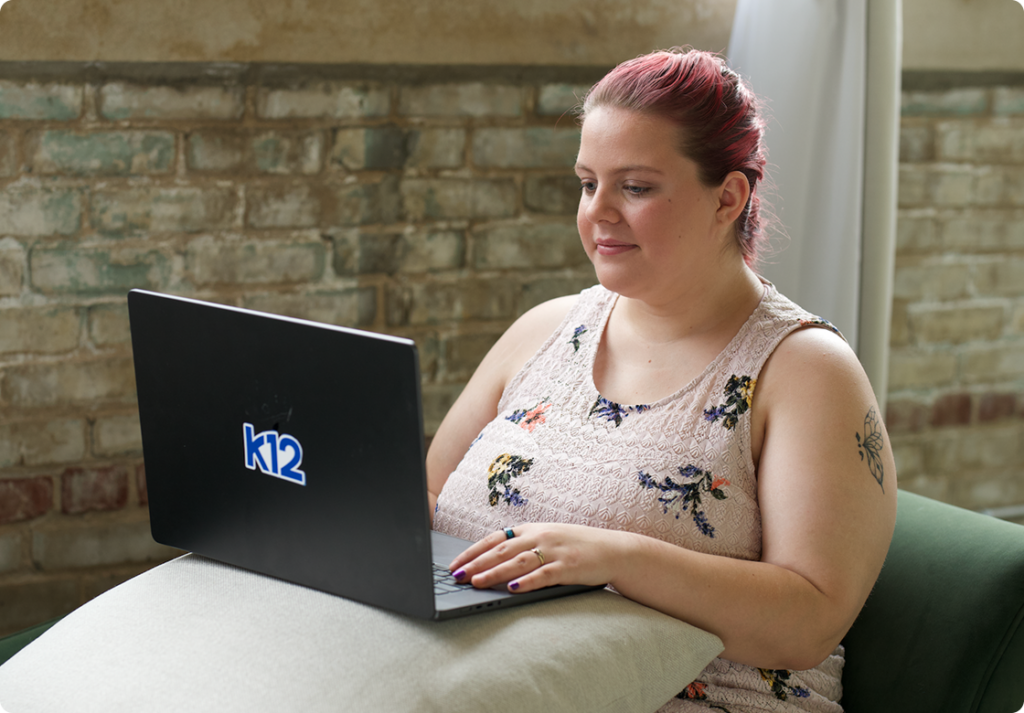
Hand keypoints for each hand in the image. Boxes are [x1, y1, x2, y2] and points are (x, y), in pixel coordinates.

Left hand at [447, 523, 626, 592]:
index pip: (495, 539)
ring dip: (495, 572)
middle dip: (476, 563)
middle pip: (502, 550)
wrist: (614, 549)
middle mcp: (540, 537)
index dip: (473, 551)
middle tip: (457, 576)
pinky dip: (526, 582)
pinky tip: (512, 588)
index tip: (454, 564)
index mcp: (531, 529)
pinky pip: (543, 575)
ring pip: (518, 562)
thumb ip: (523, 546)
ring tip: (476, 582)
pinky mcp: (568, 567)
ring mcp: (554, 551)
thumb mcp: (547, 539)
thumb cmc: (576, 546)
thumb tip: (491, 560)